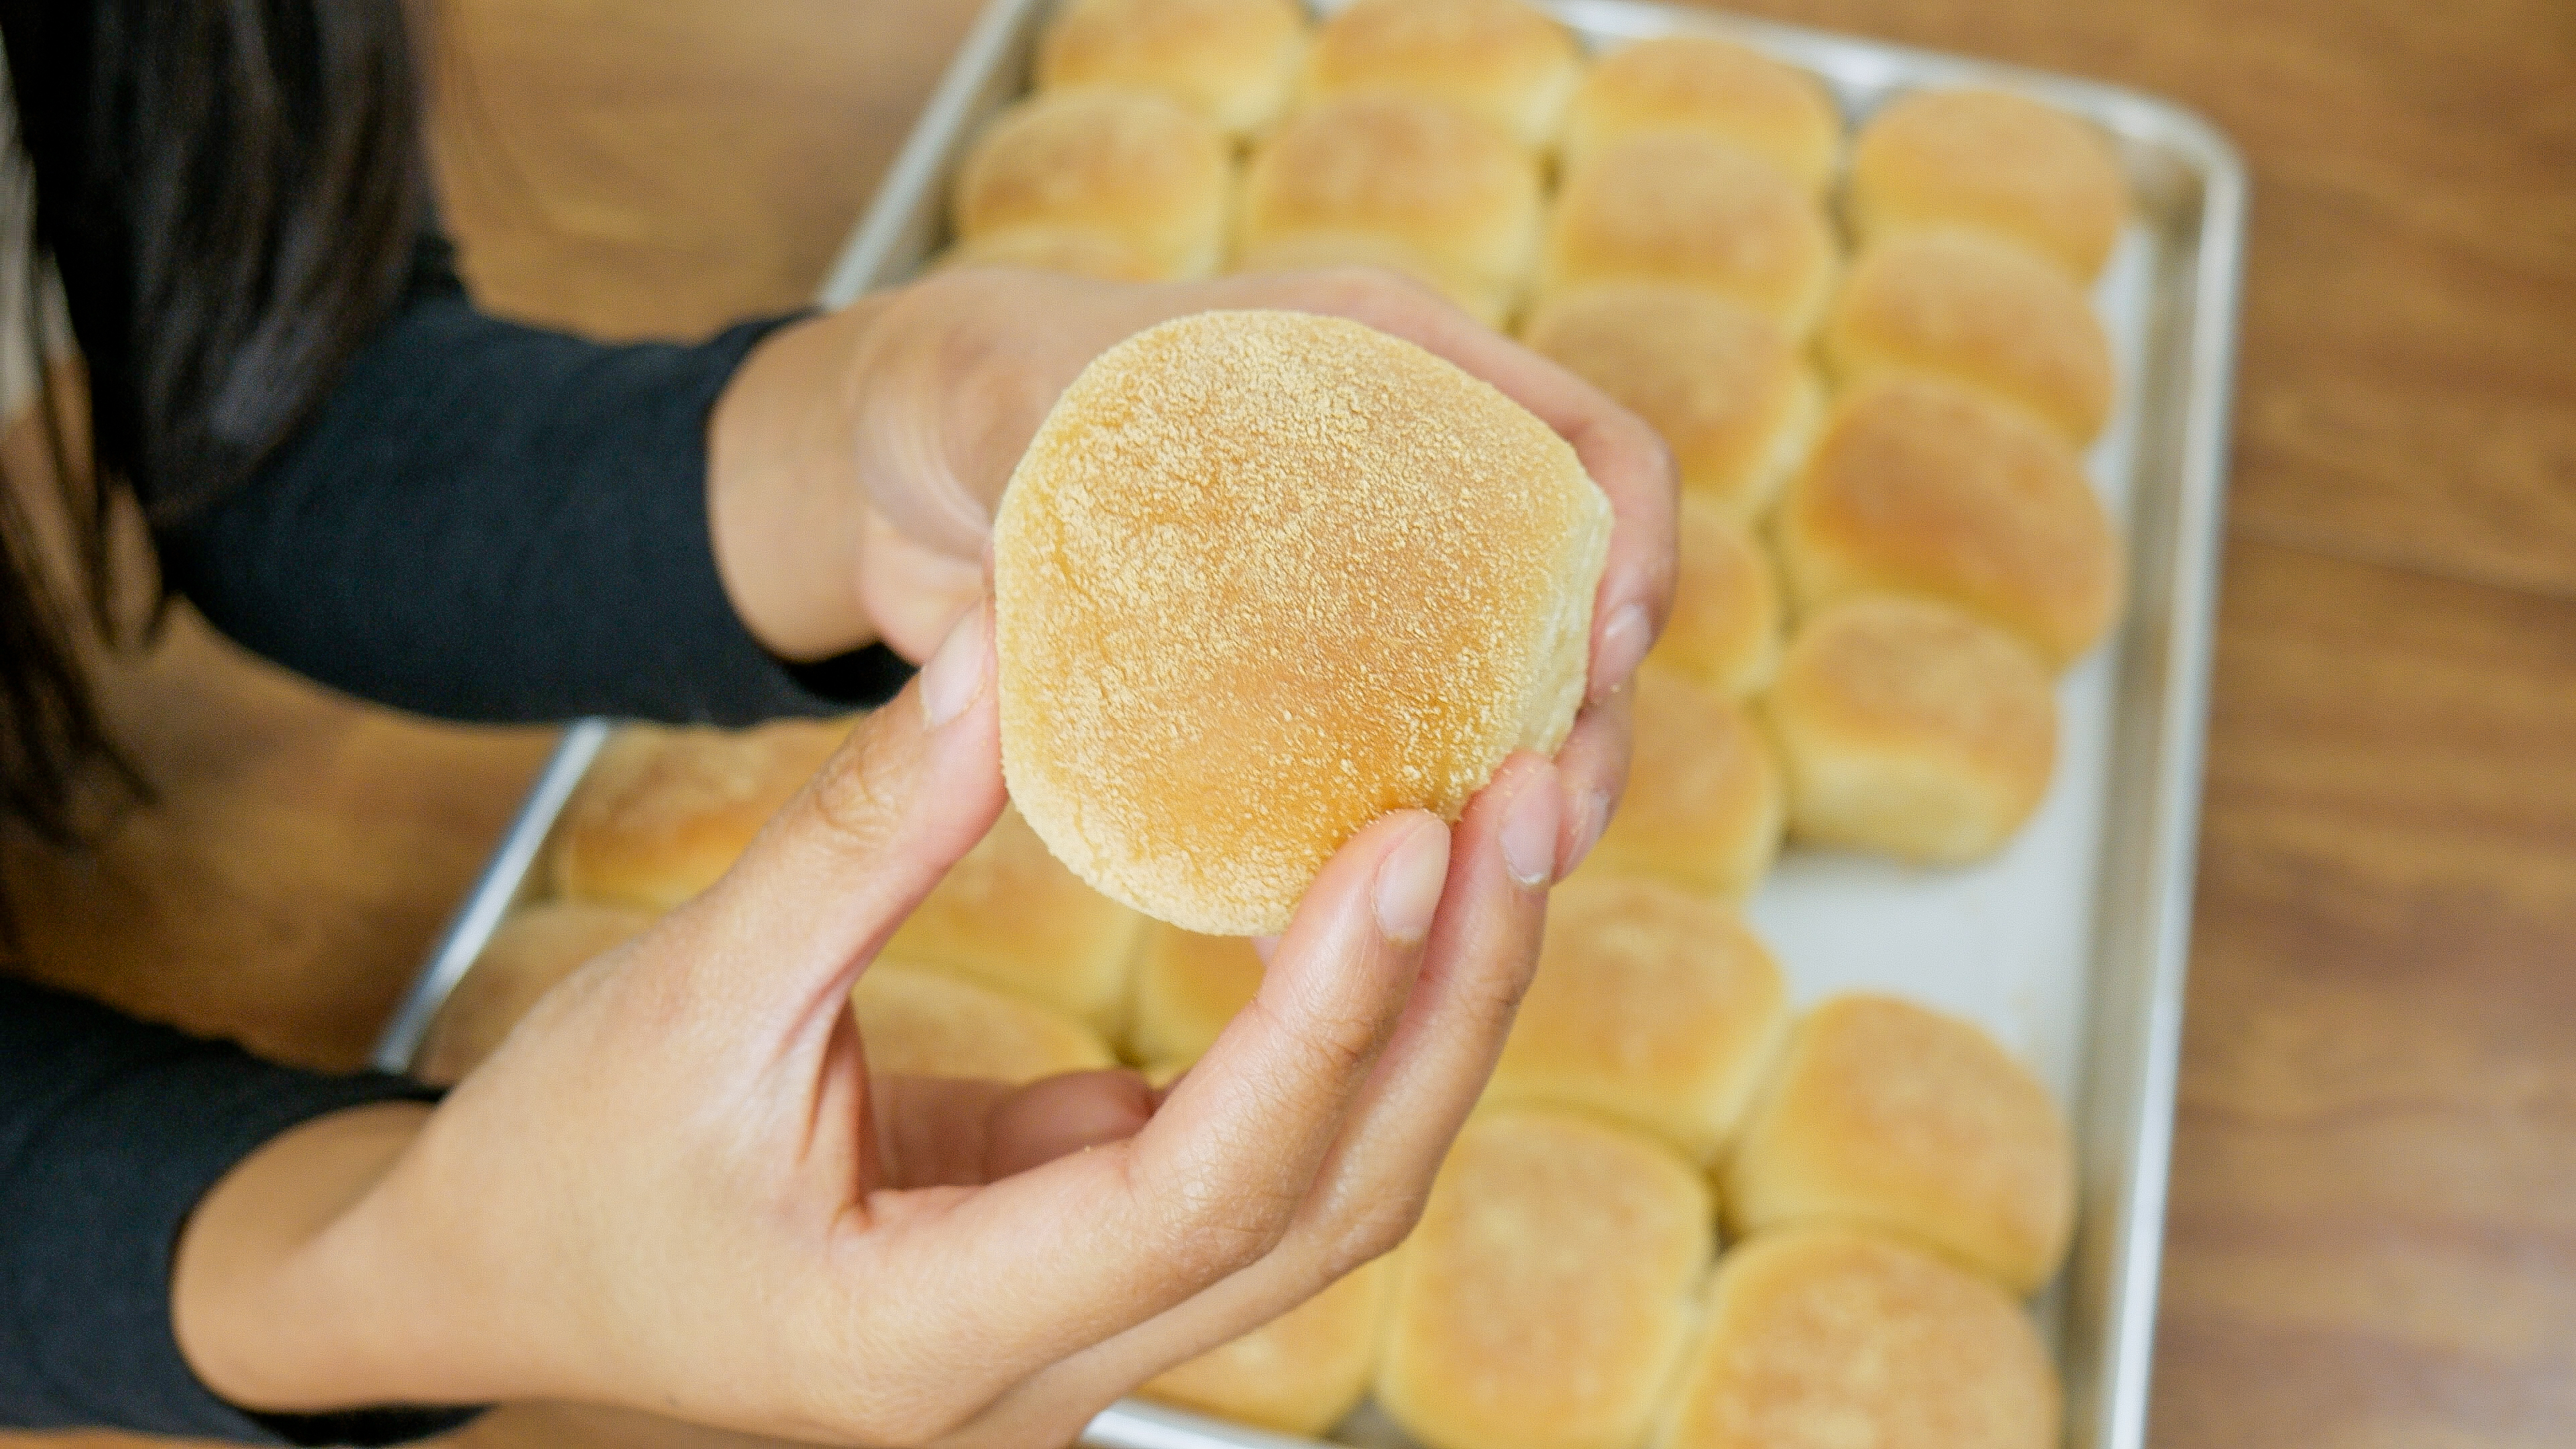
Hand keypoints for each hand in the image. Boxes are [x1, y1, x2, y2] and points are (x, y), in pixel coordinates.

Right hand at [173, 601, 1565, 1446]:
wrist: (501, 1276)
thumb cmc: (565, 1159)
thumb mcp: (690, 992)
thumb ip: (862, 833)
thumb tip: (1017, 646)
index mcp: (932, 1335)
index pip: (1201, 1189)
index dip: (1328, 1015)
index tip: (1413, 838)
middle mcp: (1046, 1368)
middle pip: (1330, 1205)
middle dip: (1446, 1006)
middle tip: (1528, 796)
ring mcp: (1086, 1331)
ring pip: (1328, 1191)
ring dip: (1425, 1015)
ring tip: (1498, 824)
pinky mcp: (1094, 1258)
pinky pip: (1268, 1152)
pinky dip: (1344, 1026)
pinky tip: (1386, 890)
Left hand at [709, 265, 1676, 877]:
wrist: (908, 469)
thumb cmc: (970, 387)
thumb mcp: (1006, 394)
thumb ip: (1050, 466)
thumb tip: (1050, 621)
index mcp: (1390, 375)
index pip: (1583, 448)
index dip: (1629, 545)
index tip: (1610, 651)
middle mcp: (1411, 493)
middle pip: (1569, 616)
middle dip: (1585, 729)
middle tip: (1546, 830)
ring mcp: (1368, 610)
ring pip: (1495, 723)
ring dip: (1499, 819)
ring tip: (1467, 907)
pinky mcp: (1305, 708)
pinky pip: (1377, 793)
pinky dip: (1372, 869)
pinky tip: (1331, 946)